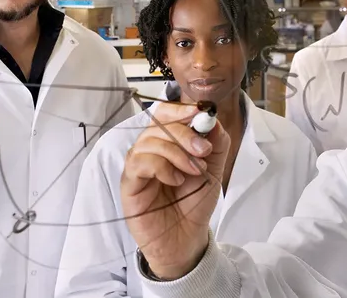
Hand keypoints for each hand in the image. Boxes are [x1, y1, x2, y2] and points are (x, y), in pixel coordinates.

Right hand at [121, 102, 229, 280]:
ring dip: (177, 153)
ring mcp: (137, 166)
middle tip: (203, 151)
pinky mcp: (129, 183)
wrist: (187, 237)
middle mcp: (149, 150)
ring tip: (195, 171)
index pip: (165, 114)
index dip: (180, 109)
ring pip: (149, 141)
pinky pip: (139, 162)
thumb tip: (211, 119)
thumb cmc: (194, 202)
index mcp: (168, 142)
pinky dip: (162, 167)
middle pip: (158, 124)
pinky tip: (176, 180)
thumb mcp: (214, 168)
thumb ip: (216, 143)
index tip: (200, 113)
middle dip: (185, 133)